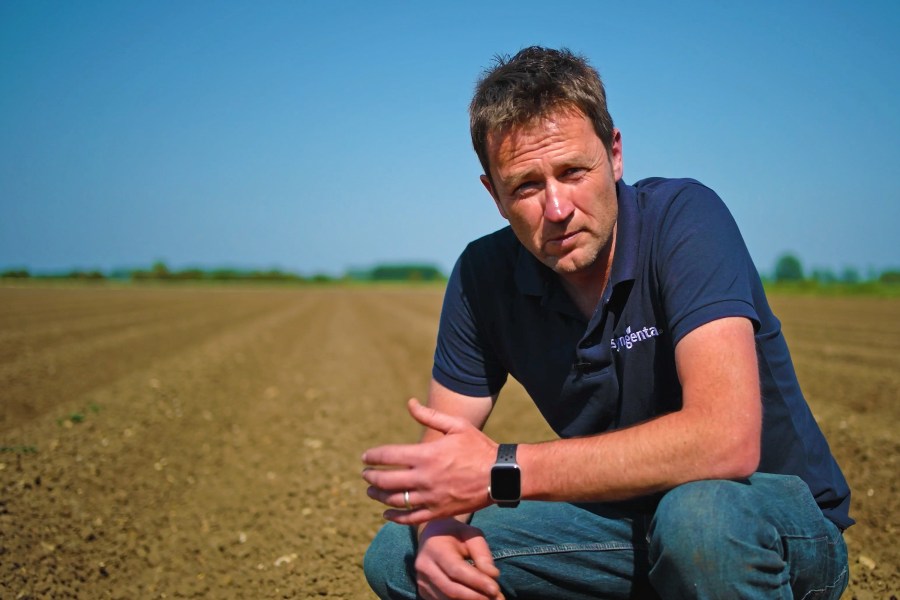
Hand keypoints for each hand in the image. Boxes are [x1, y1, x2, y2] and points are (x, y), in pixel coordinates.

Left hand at [362, 398, 496, 524]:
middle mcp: (425, 478)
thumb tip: (410, 403)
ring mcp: (431, 497)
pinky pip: (411, 518)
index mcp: (427, 455)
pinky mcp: (439, 512)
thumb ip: (430, 416)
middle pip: (387, 481)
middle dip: (371, 477)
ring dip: (379, 496)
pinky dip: (395, 517)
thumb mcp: (456, 426)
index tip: (365, 457)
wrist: (500, 475)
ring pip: (396, 500)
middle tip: (365, 475)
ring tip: (371, 492)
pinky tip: (386, 513)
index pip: (389, 456)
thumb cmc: (478, 447)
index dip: (373, 456)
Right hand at [415, 518, 503, 599]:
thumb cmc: (456, 534)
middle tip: (497, 599)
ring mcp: (421, 581)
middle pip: (451, 589)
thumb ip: (482, 553)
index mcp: (435, 548)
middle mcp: (424, 566)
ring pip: (447, 599)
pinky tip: (477, 598)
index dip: (476, 581)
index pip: (456, 570)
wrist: (432, 536)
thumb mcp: (471, 535)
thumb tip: (493, 576)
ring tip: (491, 599)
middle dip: (476, 597)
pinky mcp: (423, 592)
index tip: (495, 589)